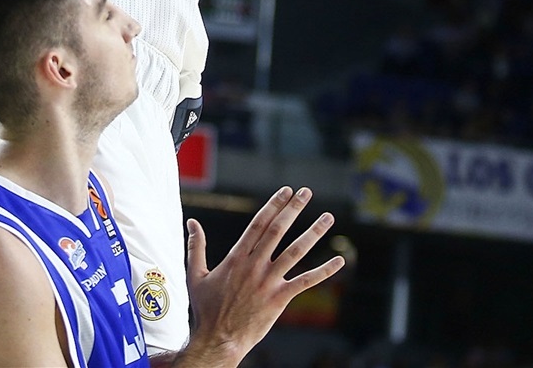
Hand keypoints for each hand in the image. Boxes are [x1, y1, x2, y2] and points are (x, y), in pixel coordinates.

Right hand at [178, 186, 342, 365]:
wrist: (217, 340)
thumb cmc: (206, 309)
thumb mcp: (196, 275)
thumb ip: (196, 246)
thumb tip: (192, 222)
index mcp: (236, 257)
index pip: (259, 224)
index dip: (273, 205)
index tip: (286, 191)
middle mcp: (255, 266)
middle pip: (278, 230)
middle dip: (293, 209)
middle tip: (306, 192)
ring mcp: (268, 282)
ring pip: (296, 252)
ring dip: (313, 233)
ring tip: (328, 217)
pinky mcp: (280, 299)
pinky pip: (306, 282)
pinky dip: (324, 271)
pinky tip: (340, 261)